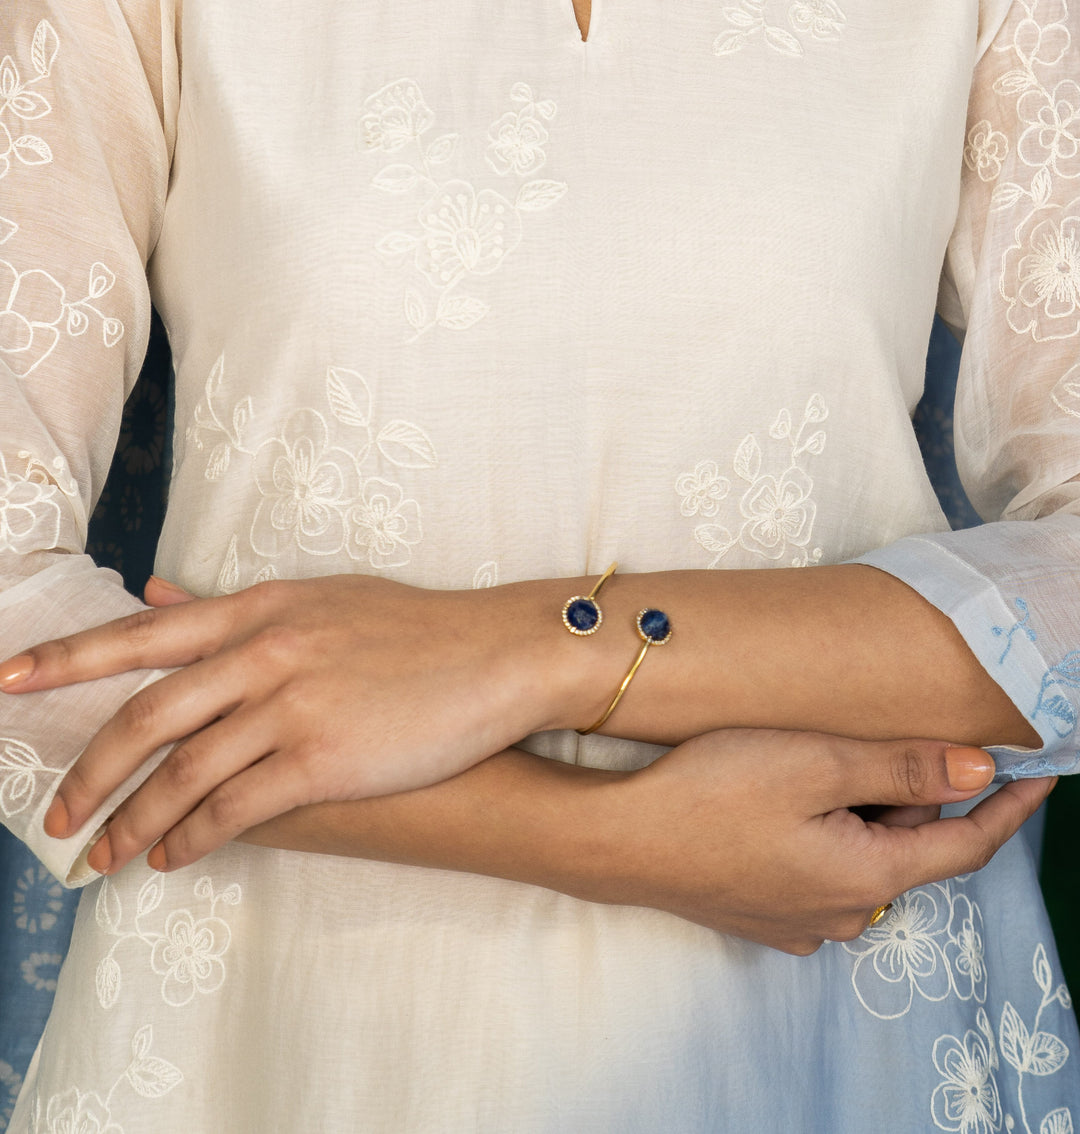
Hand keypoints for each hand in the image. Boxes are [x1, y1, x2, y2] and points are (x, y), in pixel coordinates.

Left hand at [0, 574, 565, 873]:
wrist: (498, 655)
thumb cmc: (418, 629)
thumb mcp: (323, 599)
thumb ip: (235, 606)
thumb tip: (153, 593)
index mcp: (263, 607)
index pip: (144, 635)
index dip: (68, 660)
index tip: (8, 682)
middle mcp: (268, 651)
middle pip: (148, 715)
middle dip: (89, 772)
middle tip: (54, 816)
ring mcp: (296, 705)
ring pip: (183, 771)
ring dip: (133, 821)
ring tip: (102, 857)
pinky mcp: (327, 759)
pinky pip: (237, 807)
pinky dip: (194, 837)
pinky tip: (174, 857)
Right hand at [583, 729, 1053, 953]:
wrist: (617, 840)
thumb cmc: (713, 792)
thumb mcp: (815, 763)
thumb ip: (904, 766)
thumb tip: (981, 770)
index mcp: (868, 878)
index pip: (966, 846)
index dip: (1010, 809)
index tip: (1041, 775)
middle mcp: (842, 914)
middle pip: (907, 846)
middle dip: (909, 794)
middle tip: (870, 738)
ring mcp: (797, 921)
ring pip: (861, 857)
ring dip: (862, 812)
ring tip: (816, 761)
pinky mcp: (761, 914)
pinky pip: (820, 872)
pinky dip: (826, 834)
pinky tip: (782, 801)